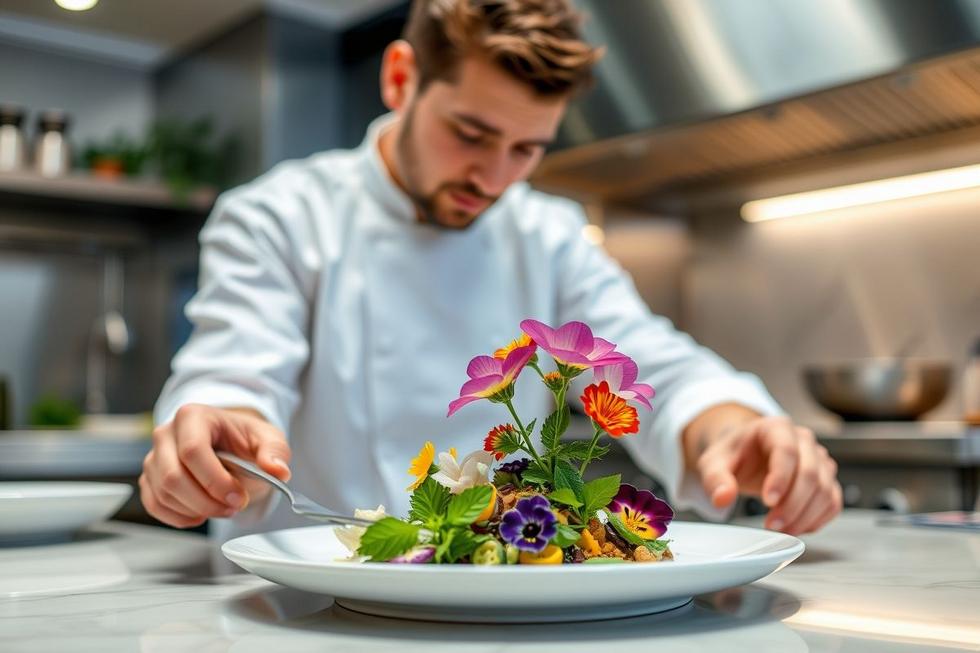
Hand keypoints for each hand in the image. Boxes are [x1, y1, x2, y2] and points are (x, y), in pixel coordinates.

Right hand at [140, 404, 290, 527]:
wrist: (230, 446)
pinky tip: (201, 514)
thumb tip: (278, 470)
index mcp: (193, 416)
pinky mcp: (150, 479)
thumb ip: (275, 452)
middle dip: (206, 500)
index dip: (215, 481)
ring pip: (163, 494)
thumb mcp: (268, 439)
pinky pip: (155, 505)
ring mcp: (154, 457)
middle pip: (173, 476)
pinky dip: (179, 517)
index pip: (193, 451)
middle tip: (234, 507)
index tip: (238, 497)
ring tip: (223, 508)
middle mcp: (166, 434)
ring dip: (196, 510)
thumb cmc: (244, 440)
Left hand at [696, 415, 842, 534]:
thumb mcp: (714, 463)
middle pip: (810, 473)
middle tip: (772, 526)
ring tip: (780, 530)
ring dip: (805, 516)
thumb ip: (716, 479)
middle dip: (792, 505)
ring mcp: (818, 459)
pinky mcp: (826, 479)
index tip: (768, 502)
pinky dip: (817, 519)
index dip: (781, 478)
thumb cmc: (733, 455)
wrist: (745, 455)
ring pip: (825, 490)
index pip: (786, 451)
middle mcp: (803, 440)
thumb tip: (723, 498)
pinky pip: (832, 502)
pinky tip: (796, 528)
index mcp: (776, 427)